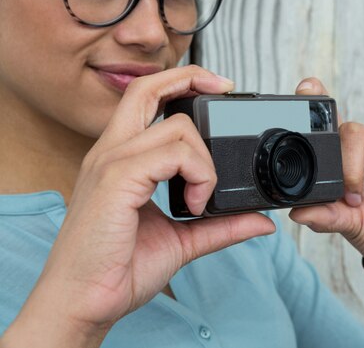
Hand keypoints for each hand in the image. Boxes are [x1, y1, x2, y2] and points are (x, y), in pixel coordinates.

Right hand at [21, 66, 275, 333]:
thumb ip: (221, 226)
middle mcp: (112, 152)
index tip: (217, 87)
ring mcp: (112, 162)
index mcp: (121, 158)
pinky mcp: (117, 178)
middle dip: (192, 78)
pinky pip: (172, 153)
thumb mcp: (183, 240)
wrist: (86, 301)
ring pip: (177, 126)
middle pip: (148, 89)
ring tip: (201, 198)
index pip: (144, 97)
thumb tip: (261, 220)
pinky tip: (194, 204)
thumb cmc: (120, 268)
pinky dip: (198, 174)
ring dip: (205, 160)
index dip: (180, 82)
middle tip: (227, 88)